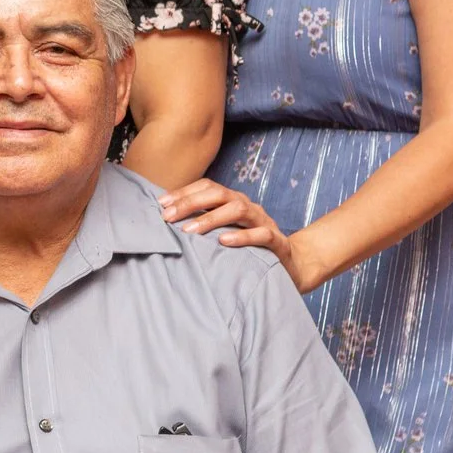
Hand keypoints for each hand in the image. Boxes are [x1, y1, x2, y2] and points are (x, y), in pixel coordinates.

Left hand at [159, 183, 326, 291]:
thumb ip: (204, 225)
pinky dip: (242, 236)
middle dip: (191, 203)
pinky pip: (261, 234)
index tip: (161, 204)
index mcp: (234, 202)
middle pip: (219, 194)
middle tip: (168, 217)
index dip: (184, 193)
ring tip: (189, 231)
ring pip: (238, 209)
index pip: (207, 187)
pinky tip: (223, 241)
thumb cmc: (249, 249)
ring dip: (211, 218)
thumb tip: (168, 221)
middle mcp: (248, 207)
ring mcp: (263, 222)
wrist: (292, 266)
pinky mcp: (277, 242)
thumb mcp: (225, 233)